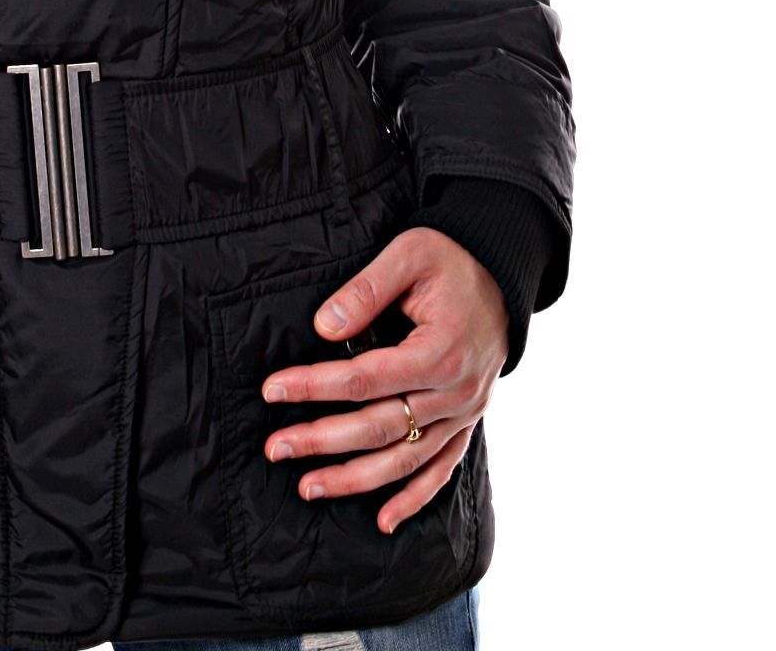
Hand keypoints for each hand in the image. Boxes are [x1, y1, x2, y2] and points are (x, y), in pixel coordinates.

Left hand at [258, 226, 507, 533]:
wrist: (502, 276)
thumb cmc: (451, 260)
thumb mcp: (409, 254)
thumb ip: (366, 289)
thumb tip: (323, 327)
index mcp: (440, 350)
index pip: (365, 378)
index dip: (315, 386)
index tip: (273, 389)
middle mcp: (455, 391)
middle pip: (380, 426)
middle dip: (323, 440)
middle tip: (276, 447)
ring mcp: (465, 413)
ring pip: (406, 458)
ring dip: (356, 479)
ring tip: (309, 487)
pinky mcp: (468, 422)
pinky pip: (442, 469)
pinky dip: (414, 498)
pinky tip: (384, 521)